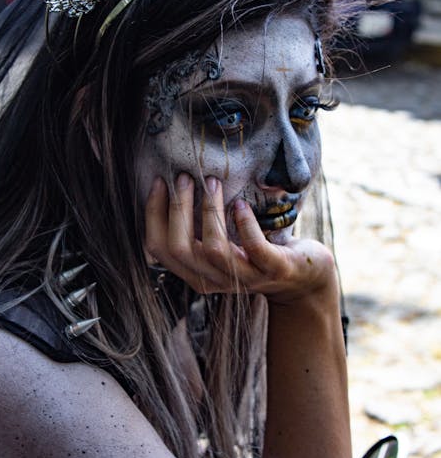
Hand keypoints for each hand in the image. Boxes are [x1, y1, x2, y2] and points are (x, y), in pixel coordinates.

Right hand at [145, 174, 336, 301]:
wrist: (304, 278)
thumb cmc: (257, 251)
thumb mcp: (223, 243)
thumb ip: (198, 229)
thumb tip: (174, 185)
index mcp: (196, 275)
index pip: (160, 249)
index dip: (154, 214)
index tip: (159, 182)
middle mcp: (215, 281)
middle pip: (180, 248)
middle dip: (177, 208)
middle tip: (184, 176)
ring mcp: (246, 279)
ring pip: (213, 249)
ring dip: (210, 210)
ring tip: (213, 181)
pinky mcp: (275, 270)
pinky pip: (254, 248)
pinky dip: (245, 224)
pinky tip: (242, 204)